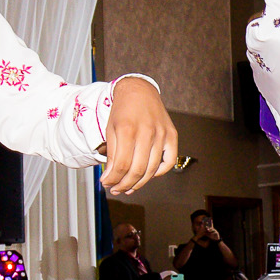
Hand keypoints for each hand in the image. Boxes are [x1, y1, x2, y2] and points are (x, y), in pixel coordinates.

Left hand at [98, 77, 177, 194]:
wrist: (139, 91)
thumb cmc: (123, 109)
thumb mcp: (110, 129)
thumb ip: (111, 154)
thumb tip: (110, 177)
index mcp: (128, 129)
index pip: (122, 165)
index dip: (113, 179)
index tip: (107, 183)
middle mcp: (146, 131)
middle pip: (137, 170)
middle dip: (124, 184)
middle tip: (117, 189)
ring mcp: (161, 134)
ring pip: (152, 169)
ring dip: (139, 183)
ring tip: (129, 187)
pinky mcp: (172, 135)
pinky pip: (169, 162)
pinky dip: (159, 173)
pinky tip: (148, 175)